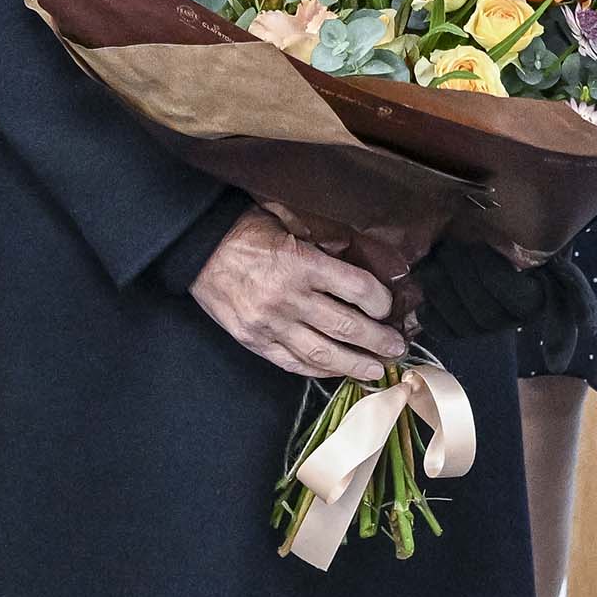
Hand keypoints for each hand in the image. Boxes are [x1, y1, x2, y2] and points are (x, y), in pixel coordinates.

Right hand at [192, 209, 406, 379]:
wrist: (199, 249)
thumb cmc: (249, 232)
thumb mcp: (291, 225)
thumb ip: (324, 251)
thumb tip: (363, 275)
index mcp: (301, 262)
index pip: (357, 289)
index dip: (381, 301)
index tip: (389, 307)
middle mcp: (288, 297)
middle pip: (346, 326)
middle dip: (378, 340)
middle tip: (398, 347)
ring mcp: (270, 324)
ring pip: (322, 353)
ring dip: (355, 363)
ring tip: (377, 369)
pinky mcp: (254, 341)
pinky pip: (293, 363)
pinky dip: (319, 370)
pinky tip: (337, 371)